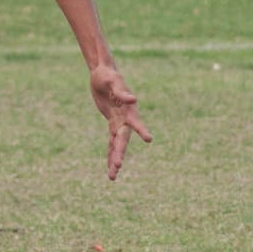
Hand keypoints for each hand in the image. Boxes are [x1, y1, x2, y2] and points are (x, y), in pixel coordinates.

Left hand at [89, 64, 151, 180]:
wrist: (103, 74)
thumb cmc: (108, 75)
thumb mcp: (112, 81)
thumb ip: (122, 91)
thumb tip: (133, 99)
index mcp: (128, 108)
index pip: (135, 121)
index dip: (141, 129)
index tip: (149, 139)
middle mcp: (126, 118)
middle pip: (123, 138)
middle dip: (119, 152)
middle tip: (118, 166)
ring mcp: (119, 122)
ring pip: (117, 144)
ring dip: (115, 159)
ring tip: (112, 177)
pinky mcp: (112, 124)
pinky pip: (111, 141)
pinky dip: (110, 153)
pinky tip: (111, 167)